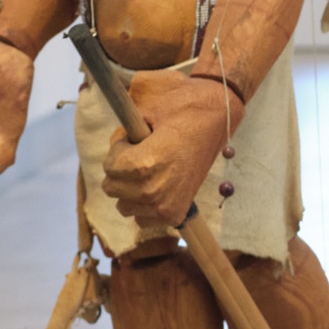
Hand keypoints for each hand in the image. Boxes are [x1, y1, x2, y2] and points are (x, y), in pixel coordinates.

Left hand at [101, 70, 240, 229]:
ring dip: (130, 189)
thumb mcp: (148, 112)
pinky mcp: (175, 215)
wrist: (219, 118)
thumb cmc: (184, 110)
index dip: (118, 150)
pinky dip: (144, 204)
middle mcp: (153, 191)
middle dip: (121, 170)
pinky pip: (141, 218)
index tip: (133, 141)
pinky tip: (158, 186)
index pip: (109, 167)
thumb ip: (123, 133)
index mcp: (145, 165)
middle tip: (143, 154)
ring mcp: (165, 207)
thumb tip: (113, 147)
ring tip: (151, 170)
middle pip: (112, 188)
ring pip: (124, 205)